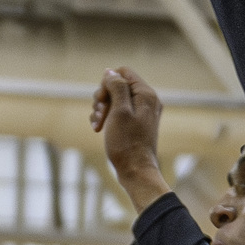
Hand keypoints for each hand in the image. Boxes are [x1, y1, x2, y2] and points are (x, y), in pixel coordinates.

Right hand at [91, 67, 167, 204]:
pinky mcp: (136, 124)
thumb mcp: (119, 111)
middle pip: (118, 86)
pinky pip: (119, 113)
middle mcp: (147, 101)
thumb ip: (116, 87)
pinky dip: (107, 118)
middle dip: (103, 98)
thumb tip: (110, 72)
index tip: (101, 100)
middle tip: (98, 115)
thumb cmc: (127, 143)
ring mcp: (142, 113)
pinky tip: (99, 129)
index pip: (123, 72)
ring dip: (102, 109)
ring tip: (97, 125)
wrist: (136, 172)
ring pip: (116, 100)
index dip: (107, 83)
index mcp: (146, 94)